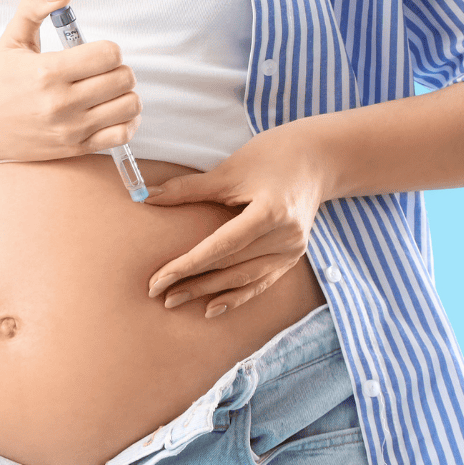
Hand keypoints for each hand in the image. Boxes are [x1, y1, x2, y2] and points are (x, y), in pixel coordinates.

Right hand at [0, 0, 141, 162]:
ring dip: (125, 93)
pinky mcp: (75, 148)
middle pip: (123, 78)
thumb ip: (37, 5)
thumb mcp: (13, 36)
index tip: (96, 53)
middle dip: (119, 69)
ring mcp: (70, 128)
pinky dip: (127, 120)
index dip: (109, 49)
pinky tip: (112, 111)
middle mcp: (61, 102)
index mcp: (47, 71)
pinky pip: (122, 134)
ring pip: (128, 105)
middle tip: (103, 70)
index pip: (108, 54)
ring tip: (108, 90)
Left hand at [142, 122, 332, 318]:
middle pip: (231, 266)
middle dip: (192, 282)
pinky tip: (212, 308)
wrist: (317, 159)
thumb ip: (188, 188)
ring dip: (209, 292)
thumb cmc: (270, 156)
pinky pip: (261, 282)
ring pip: (244, 279)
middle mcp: (285, 236)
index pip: (221, 246)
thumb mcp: (229, 170)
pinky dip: (236, 296)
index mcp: (270, 212)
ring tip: (175, 301)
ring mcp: (292, 250)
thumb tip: (146, 197)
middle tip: (158, 294)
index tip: (158, 279)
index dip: (187, 265)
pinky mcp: (293, 256)